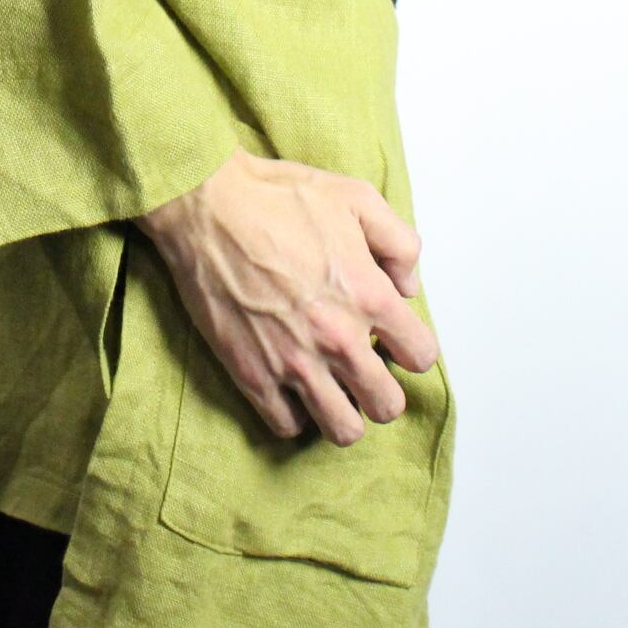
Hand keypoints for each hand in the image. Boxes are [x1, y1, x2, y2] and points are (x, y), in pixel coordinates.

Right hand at [134, 147, 438, 444]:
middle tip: (362, 366)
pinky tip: (290, 384)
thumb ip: (399, 243)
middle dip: (382, 388)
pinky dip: (294, 412)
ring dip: (343, 411)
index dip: (411, 347)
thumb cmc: (278, 197)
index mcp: (369, 295)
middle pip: (387, 406)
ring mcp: (294, 362)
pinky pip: (288, 426)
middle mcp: (338, 338)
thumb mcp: (355, 197)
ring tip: (330, 385)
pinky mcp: (252, 374)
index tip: (392, 339)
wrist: (206, 205)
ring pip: (343, 430)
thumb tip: (408, 287)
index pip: (421, 356)